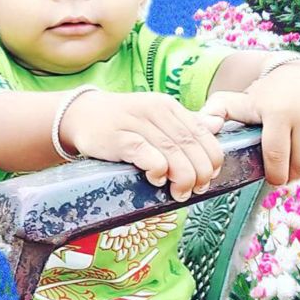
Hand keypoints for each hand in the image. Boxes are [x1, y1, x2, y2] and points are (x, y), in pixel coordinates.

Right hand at [60, 91, 225, 201]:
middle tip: (197, 189)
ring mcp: (137, 123)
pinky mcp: (119, 138)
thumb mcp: (156, 116)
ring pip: (172, 152)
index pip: (202, 132)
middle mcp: (155, 110)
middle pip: (190, 145)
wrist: (82, 115)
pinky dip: (158, 170)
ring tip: (180, 192)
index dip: (212, 157)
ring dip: (182, 177)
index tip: (212, 175)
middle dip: (199, 172)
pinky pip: (146, 154)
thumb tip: (218, 124)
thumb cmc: (123, 121)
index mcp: (169, 106)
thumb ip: (186, 123)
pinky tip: (157, 180)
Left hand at [201, 61, 299, 185]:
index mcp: (278, 113)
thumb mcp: (238, 100)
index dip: (274, 175)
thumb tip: (202, 127)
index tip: (271, 179)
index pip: (277, 157)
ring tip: (295, 168)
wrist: (299, 73)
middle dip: (290, 176)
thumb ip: (216, 111)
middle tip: (283, 175)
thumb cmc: (264, 94)